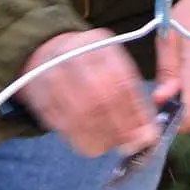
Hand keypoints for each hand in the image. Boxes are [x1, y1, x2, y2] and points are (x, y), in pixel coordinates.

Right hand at [18, 30, 157, 157]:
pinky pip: (63, 125)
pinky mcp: (40, 97)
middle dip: (120, 128)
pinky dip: (82, 140)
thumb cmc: (88, 65)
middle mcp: (73, 56)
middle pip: (101, 98)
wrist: (45, 54)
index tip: (149, 134)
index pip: (123, 80)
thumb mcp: (112, 64)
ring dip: (102, 137)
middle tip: (131, 145)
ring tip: (112, 146)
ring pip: (81, 114)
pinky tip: (93, 145)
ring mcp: (53, 76)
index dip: (137, 113)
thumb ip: (132, 95)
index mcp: (98, 44)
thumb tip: (148, 134)